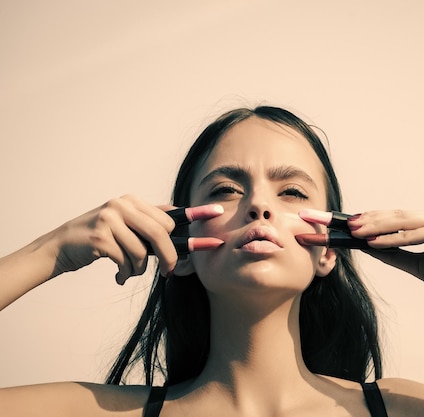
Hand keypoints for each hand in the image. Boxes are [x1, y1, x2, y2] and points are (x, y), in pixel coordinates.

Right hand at [50, 195, 222, 284]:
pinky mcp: (99, 235)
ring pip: (144, 251)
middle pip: (162, 233)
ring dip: (139, 269)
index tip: (218, 212)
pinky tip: (117, 276)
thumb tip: (177, 233)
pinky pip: (126, 260)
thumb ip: (148, 227)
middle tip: (168, 271)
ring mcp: (110, 218)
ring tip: (128, 272)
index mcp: (133, 202)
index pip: (170, 212)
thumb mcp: (124, 227)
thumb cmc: (98, 240)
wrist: (59, 248)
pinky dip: (125, 273)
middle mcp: (122, 205)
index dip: (196, 214)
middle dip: (169, 257)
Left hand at [348, 209, 423, 305]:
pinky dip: (390, 240)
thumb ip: (396, 254)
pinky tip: (372, 243)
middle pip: (400, 215)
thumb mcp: (418, 265)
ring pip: (402, 222)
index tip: (355, 223)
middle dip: (372, 220)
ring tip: (355, 232)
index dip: (377, 219)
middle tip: (348, 224)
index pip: (402, 217)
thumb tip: (368, 246)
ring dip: (376, 227)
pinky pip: (411, 236)